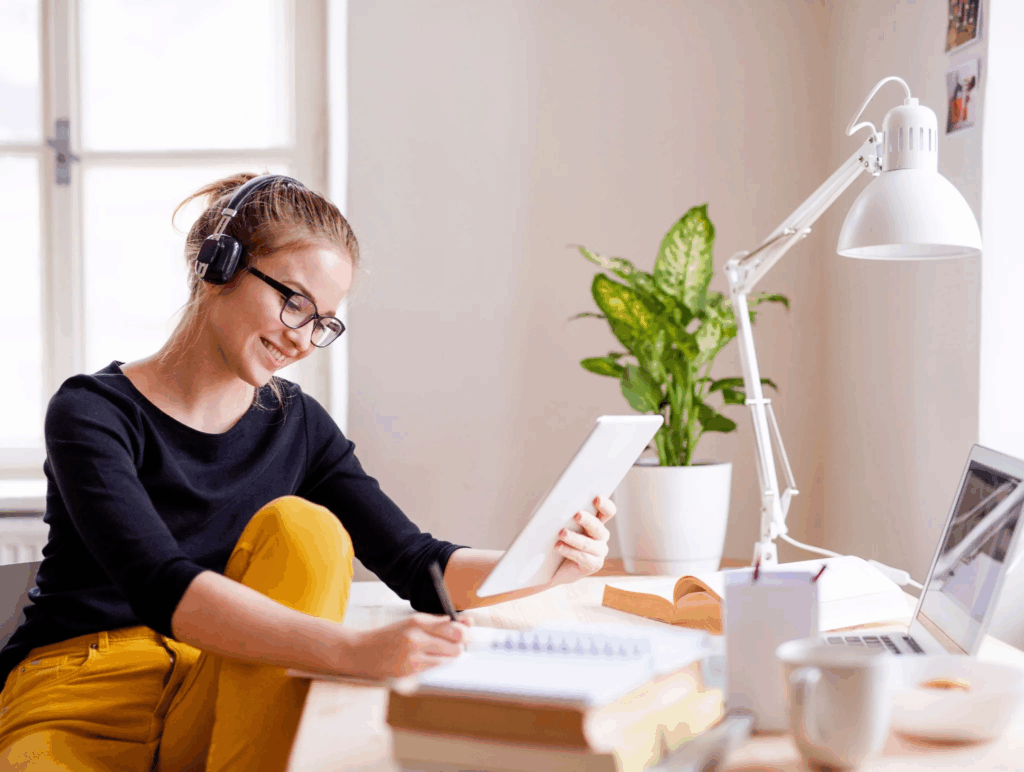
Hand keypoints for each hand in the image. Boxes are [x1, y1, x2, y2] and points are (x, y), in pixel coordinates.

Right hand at [334, 613, 469, 677]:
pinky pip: (436, 667)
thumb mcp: (412, 622)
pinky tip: (431, 658)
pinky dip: (439, 662)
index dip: (466, 631)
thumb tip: (465, 622)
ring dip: (452, 654)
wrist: (364, 652)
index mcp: (417, 621)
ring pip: (449, 658)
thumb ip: (438, 622)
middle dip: (462, 644)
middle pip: (456, 644)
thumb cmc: (390, 635)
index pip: (453, 627)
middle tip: (459, 642)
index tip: (468, 631)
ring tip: (444, 650)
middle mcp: (416, 638)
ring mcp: (413, 657)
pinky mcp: (411, 671)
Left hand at [550, 495, 616, 586]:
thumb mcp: (562, 525)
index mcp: (596, 522)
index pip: (608, 512)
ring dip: (574, 537)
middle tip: (577, 515)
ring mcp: (599, 552)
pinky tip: (558, 547)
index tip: (597, 498)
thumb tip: (559, 504)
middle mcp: (601, 537)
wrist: (552, 568)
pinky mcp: (592, 565)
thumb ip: (566, 515)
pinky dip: (569, 551)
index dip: (605, 505)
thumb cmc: (557, 541)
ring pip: (588, 544)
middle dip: (588, 520)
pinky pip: (583, 557)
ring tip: (561, 533)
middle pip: (598, 527)